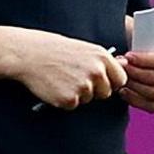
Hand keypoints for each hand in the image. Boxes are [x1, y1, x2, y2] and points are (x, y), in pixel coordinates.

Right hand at [11, 30, 126, 110]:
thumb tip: (124, 66)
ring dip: (77, 94)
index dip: (111, 82)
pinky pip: (72, 105)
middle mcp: (96, 72)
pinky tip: (55, 86)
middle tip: (75, 78)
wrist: (29, 53)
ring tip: (63, 78)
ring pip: (88, 99)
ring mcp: (83, 86)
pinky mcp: (69, 99)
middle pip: (106, 92)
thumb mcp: (84, 48)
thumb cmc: (55, 49)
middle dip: (94, 90)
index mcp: (102, 57)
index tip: (100, 80)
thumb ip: (103, 60)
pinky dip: (64, 100)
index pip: (121, 79)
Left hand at [119, 29, 153, 113]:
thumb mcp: (150, 28)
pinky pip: (153, 106)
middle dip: (135, 73)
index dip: (144, 60)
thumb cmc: (149, 38)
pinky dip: (136, 100)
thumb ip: (143, 28)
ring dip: (134, 86)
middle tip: (120, 67)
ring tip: (121, 78)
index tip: (127, 56)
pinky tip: (124, 91)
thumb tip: (129, 32)